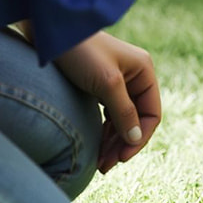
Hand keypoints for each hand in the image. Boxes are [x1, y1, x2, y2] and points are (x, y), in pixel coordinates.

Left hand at [54, 31, 162, 174]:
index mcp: (144, 71)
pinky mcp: (98, 85)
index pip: (151, 112)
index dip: (140, 138)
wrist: (50, 34)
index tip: (121, 158)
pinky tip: (95, 145)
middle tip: (105, 167)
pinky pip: (108, 113)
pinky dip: (103, 130)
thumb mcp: (106, 84)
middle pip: (136, 118)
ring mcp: (116, 81)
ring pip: (121, 118)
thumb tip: (136, 139)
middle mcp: (134, 76)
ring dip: (113, 141)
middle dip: (123, 144)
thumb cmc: (81, 54)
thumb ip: (124, 112)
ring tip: (99, 163)